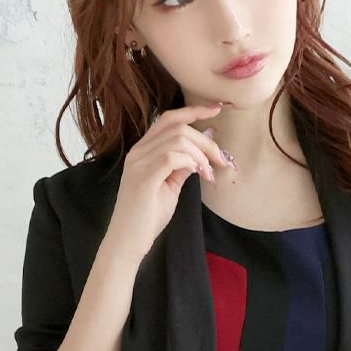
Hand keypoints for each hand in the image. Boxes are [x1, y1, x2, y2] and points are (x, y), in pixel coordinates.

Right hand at [102, 102, 229, 265]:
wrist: (127, 242)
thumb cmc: (148, 217)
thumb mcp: (171, 186)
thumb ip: (182, 166)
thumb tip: (202, 152)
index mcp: (143, 150)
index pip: (169, 119)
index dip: (194, 110)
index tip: (217, 109)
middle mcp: (138, 151)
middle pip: (178, 126)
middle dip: (206, 141)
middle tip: (222, 161)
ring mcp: (138, 163)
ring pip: (178, 140)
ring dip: (202, 154)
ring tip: (210, 174)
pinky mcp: (143, 177)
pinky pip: (172, 156)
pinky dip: (192, 163)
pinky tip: (200, 175)